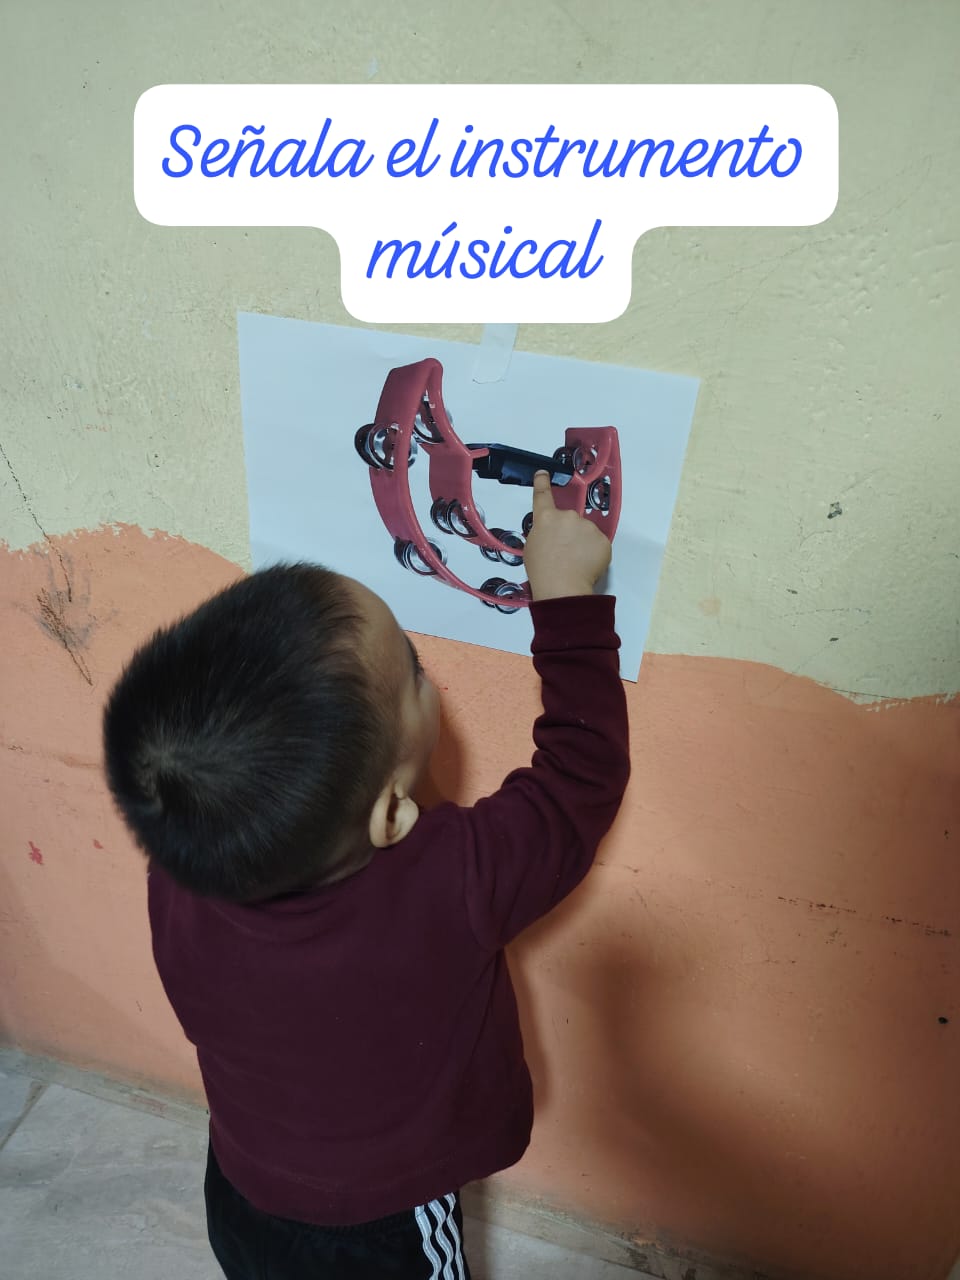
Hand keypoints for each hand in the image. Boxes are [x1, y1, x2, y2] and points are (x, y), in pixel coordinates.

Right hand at [523, 471, 611, 600]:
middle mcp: (568, 516)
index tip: (544, 473)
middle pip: (569, 521)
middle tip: (563, 554)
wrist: (562, 587)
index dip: (543, 482)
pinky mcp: (603, 540)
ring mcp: (588, 527)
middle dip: (568, 533)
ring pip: (585, 532)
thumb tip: (552, 533)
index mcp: (546, 518)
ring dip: (582, 543)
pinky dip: (593, 553)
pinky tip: (586, 566)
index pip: (543, 495)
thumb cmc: (541, 570)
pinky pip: (598, 544)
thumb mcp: (532, 547)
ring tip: (575, 563)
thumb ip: (542, 533)